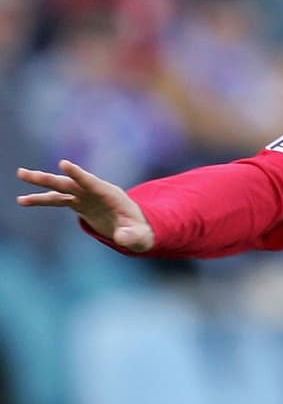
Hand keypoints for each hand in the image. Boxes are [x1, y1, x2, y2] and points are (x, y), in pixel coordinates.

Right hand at [16, 159, 154, 252]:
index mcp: (111, 194)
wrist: (137, 228)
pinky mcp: (79, 204)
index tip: (64, 164)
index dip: (79, 175)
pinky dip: (41, 200)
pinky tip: (23, 200)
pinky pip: (57, 200)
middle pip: (68, 183)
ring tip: (20, 180)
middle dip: (48, 179)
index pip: (92, 183)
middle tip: (25, 174)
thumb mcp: (141, 237)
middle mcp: (94, 192)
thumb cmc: (141, 231)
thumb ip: (133, 236)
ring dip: (40, 186)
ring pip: (59, 190)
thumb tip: (122, 239)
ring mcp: (85, 196)